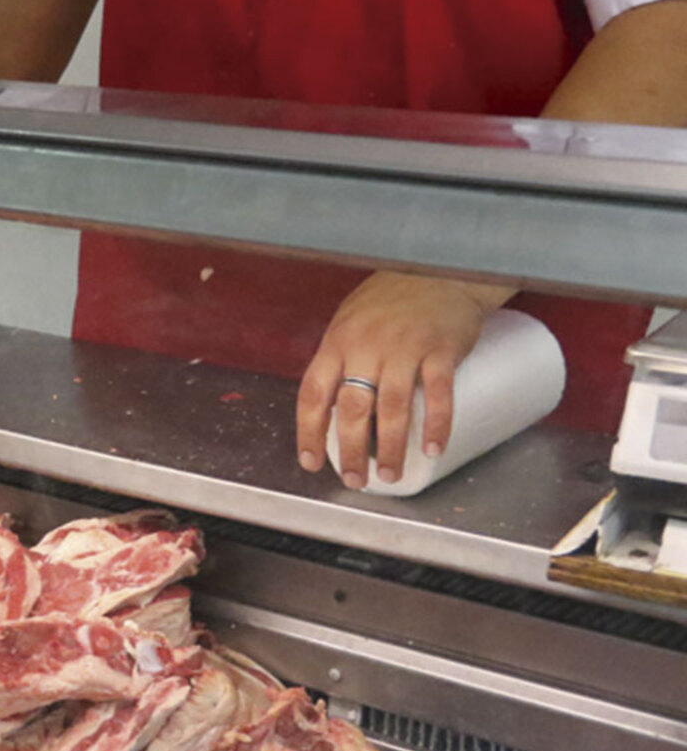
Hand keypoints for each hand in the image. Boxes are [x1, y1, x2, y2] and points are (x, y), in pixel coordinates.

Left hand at [295, 273, 514, 487]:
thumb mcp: (350, 322)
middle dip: (349, 451)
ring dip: (389, 448)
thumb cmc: (390, 300)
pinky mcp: (441, 350)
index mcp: (337, 343)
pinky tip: (432, 449)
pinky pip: (439, 395)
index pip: (312, 394)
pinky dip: (436, 426)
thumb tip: (329, 408)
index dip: (308, 432)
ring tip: (389, 475)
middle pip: (350, 409)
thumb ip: (340, 360)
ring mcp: (404, 348)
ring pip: (391, 408)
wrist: (440, 270)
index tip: (311, 462)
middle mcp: (366, 347)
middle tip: (354, 479)